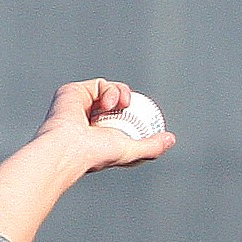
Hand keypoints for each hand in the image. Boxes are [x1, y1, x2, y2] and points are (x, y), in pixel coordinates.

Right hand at [0, 79, 175, 241]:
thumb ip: (150, 147)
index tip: (142, 116)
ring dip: (121, 94)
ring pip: (110, 89)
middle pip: (117, 102)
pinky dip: (110, 90)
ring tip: (118, 105)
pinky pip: (99, 84)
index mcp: (100, 132)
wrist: (69, 150)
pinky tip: (109, 103)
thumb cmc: (94, 157)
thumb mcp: (129, 152)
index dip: (134, 114)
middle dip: (128, 102)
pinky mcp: (73, 92)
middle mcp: (89, 118)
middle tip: (130, 108)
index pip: (122, 118)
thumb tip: (172, 139)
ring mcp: (80, 104)